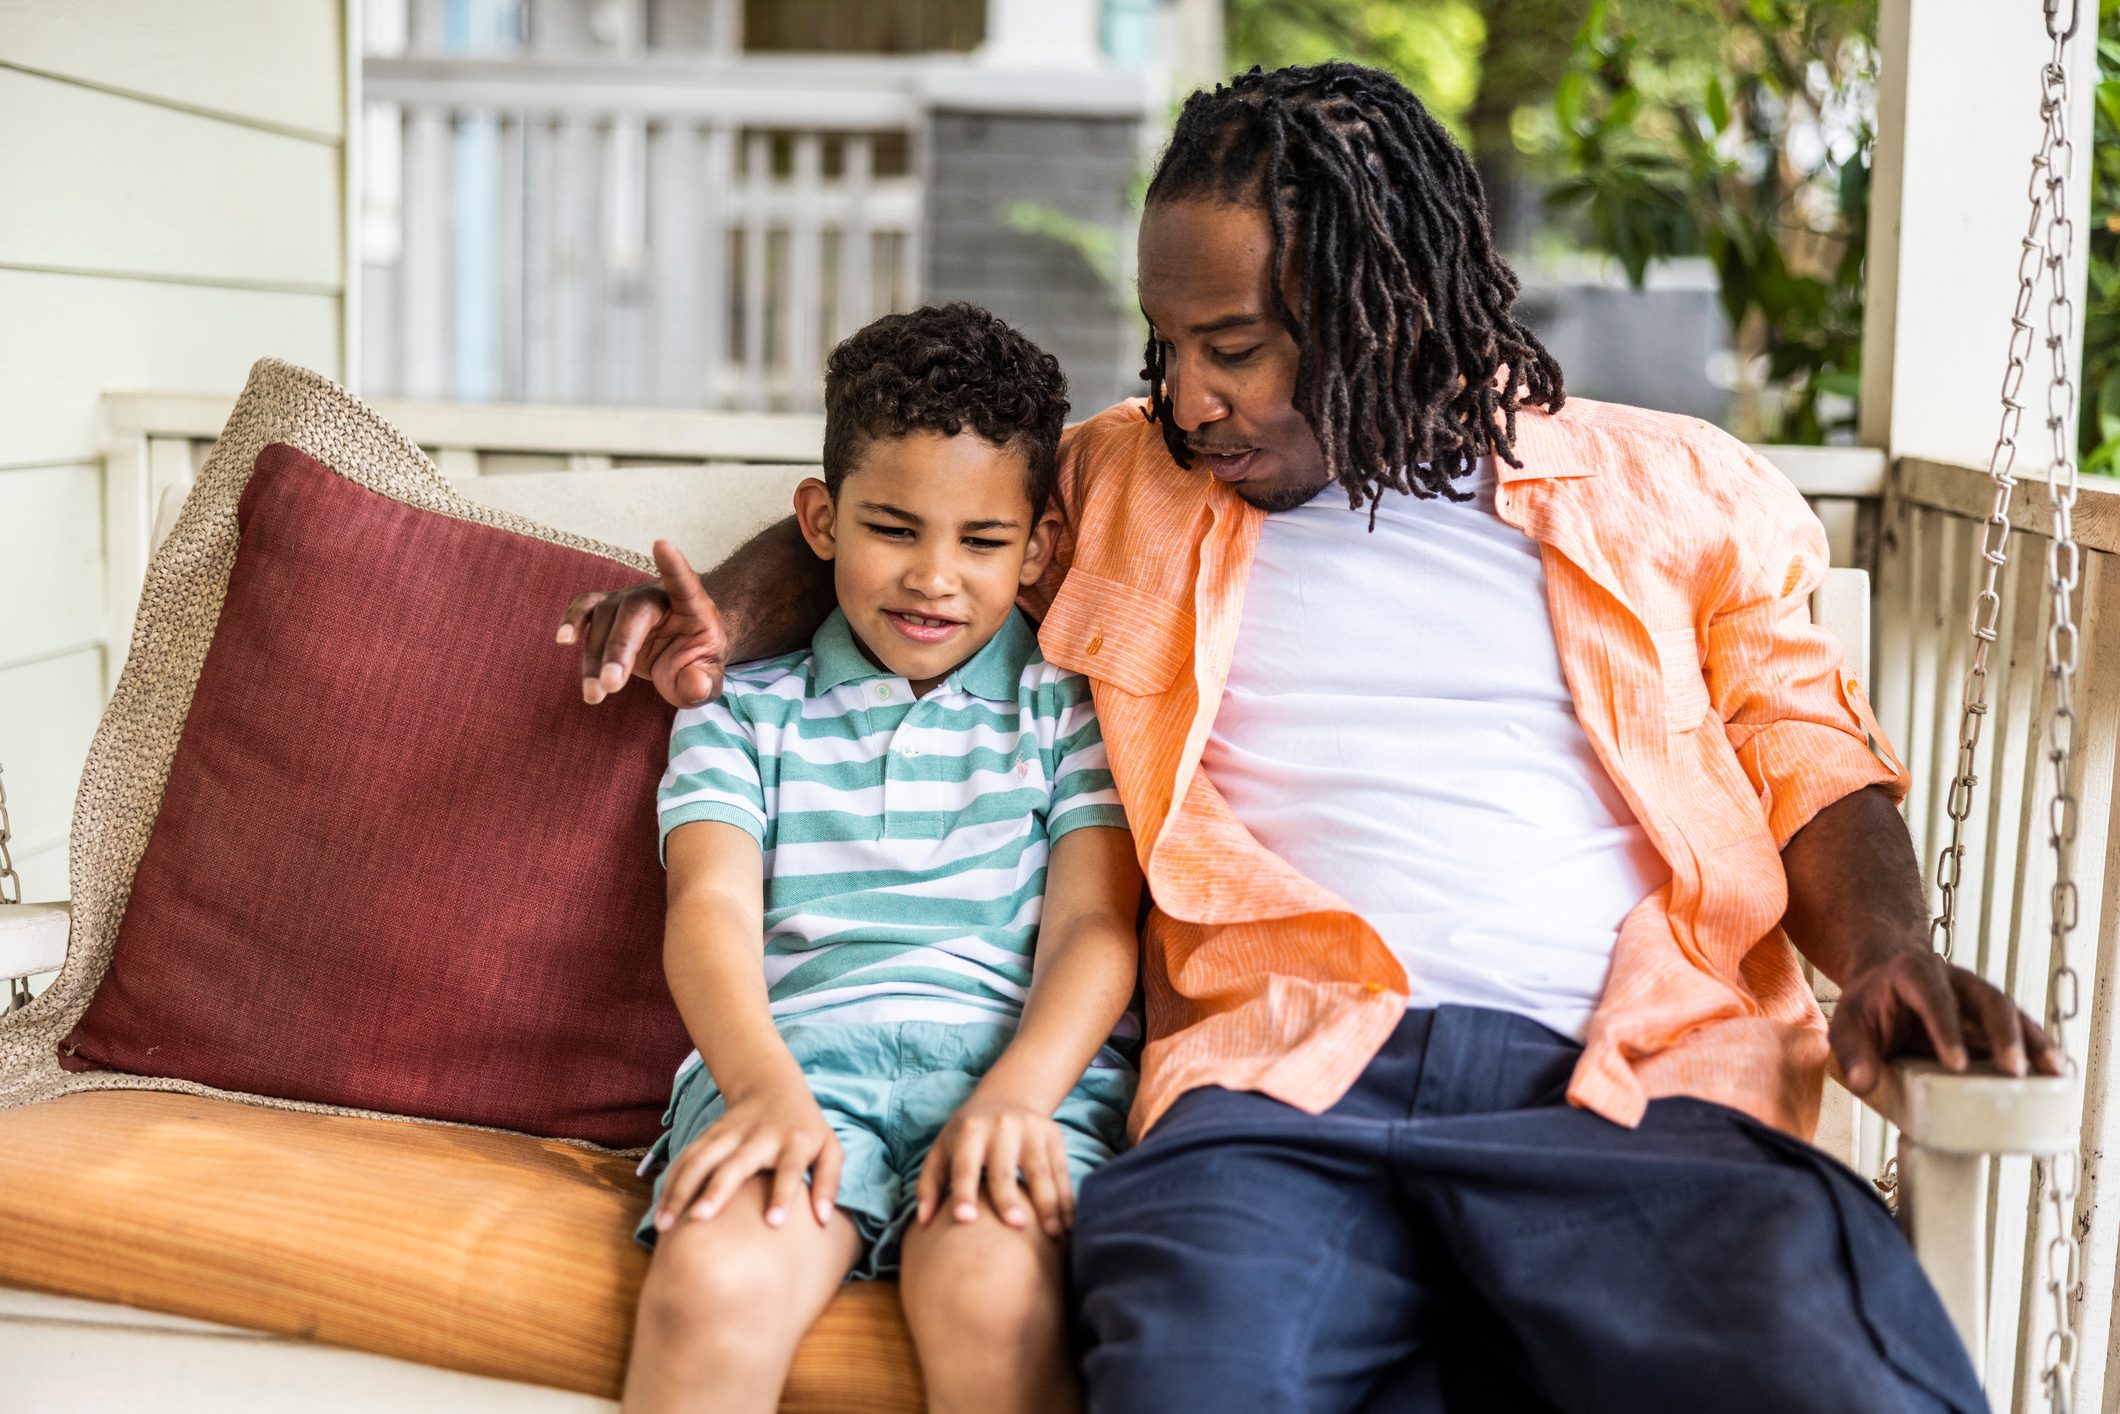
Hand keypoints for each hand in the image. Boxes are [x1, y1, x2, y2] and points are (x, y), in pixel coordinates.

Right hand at [557, 540, 727, 707]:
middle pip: (633, 612)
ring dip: (594, 658)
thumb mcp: (708, 678)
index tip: (662, 544)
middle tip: (611, 685)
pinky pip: (585, 608)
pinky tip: (563, 640)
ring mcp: (627, 600)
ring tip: (594, 694)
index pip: (684, 582)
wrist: (680, 649)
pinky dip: (572, 621)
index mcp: (691, 606)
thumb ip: (703, 683)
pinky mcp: (606, 610)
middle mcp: (655, 596)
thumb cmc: (695, 660)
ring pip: (604, 620)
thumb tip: (694, 685)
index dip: (673, 565)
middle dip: (619, 649)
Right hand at [652, 1077, 842, 1231]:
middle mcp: (758, 1136)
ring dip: (680, 1191)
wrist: (772, 1085)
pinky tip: (660, 1212)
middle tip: (700, 1220)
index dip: (783, 1193)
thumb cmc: (805, 1128)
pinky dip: (670, 1184)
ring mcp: (729, 1134)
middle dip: (716, 1190)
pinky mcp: (708, 1136)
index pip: (789, 1168)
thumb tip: (823, 1221)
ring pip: (700, 1161)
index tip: (773, 1222)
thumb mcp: (830, 1148)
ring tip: (664, 1226)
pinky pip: (685, 1160)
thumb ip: (830, 1182)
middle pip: (735, 1164)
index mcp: (794, 1141)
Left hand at [916, 1090, 1073, 1236]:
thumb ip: (930, 1184)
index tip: (964, 1220)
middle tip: (1016, 1226)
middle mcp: (1001, 1127)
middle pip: (1004, 1169)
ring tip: (1053, 1234)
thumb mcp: (943, 1149)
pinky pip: (1061, 1172)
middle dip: (1009, 1198)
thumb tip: (922, 1221)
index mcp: (969, 1131)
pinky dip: (1067, 1199)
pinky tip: (1069, 1224)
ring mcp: (1031, 1129)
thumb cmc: (967, 1135)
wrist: (1007, 1096)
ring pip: (1040, 1171)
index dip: (963, 1192)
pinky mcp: (1054, 1136)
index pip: (965, 1165)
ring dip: (1048, 1204)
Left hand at [1830, 946, 2064, 1094]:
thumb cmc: (1868, 1004)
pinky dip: (2039, 1047)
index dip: (1946, 1028)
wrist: (1885, 981)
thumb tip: (1864, 1083)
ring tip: (2052, 1071)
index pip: (1933, 996)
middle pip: (1987, 1000)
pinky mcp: (1991, 1018)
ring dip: (2033, 1041)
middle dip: (2003, 1035)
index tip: (1954, 1063)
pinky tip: (2055, 1071)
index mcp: (1914, 973)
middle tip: (2013, 1071)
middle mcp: (1955, 981)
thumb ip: (1851, 1050)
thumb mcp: (1847, 1022)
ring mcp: (1977, 998)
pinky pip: (2021, 1029)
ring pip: (2012, 1013)